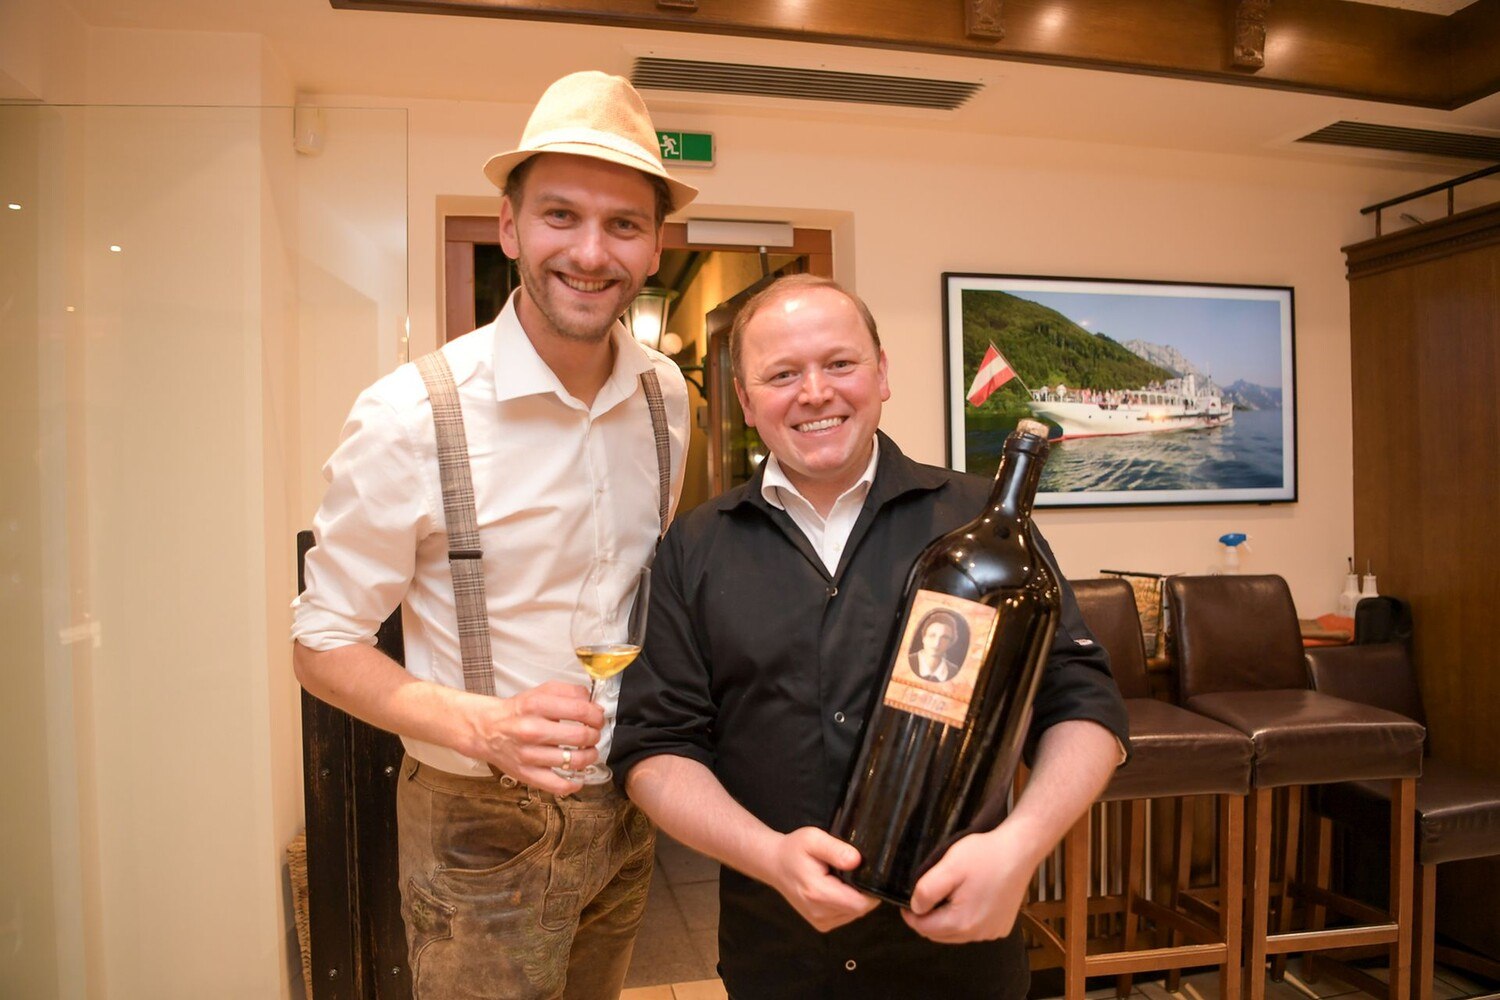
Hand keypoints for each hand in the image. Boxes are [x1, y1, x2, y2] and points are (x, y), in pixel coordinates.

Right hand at [468, 680, 604, 795]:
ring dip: (590, 756)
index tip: (598, 718)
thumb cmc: (518, 711)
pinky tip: (579, 776)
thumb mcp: (541, 691)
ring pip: (574, 761)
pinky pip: (558, 785)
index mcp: (537, 705)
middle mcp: (532, 730)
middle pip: (581, 736)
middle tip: (593, 734)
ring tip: (588, 751)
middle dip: (595, 735)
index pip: (582, 710)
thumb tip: (595, 705)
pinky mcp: (526, 774)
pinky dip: (574, 783)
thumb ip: (570, 692)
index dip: (597, 715)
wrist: (487, 729)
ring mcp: (529, 755)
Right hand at [764, 827, 879, 932]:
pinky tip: (836, 888)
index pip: (860, 904)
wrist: (775, 864)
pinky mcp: (821, 924)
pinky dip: (847, 903)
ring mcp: (819, 921)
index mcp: (818, 893)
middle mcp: (818, 912)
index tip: (865, 873)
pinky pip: (846, 915)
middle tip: (849, 871)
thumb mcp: (813, 838)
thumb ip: (836, 850)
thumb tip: (857, 861)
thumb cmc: (794, 850)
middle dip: (862, 891)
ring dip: (854, 897)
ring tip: (839, 878)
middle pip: (859, 909)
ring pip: (854, 913)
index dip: (870, 890)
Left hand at [901, 825, 1037, 943]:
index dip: (911, 915)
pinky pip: (975, 929)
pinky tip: (969, 899)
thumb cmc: (984, 855)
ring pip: (957, 934)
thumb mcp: (948, 867)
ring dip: (947, 920)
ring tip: (948, 895)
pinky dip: (966, 919)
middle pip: (940, 935)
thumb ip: (927, 890)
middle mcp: (979, 934)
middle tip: (926, 896)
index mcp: (962, 922)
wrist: (1019, 850)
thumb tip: (916, 908)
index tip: (907, 901)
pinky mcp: (1002, 926)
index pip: (924, 929)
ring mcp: (992, 932)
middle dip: (928, 919)